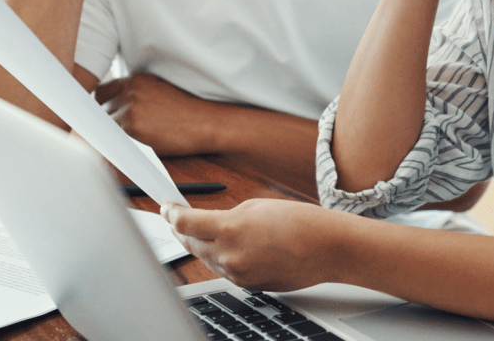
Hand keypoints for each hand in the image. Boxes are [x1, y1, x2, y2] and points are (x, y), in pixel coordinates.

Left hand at [95, 73, 221, 155]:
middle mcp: (129, 91)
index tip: (108, 117)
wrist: (205, 122)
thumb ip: (136, 94)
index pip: (102, 92)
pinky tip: (133, 146)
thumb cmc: (187, 111)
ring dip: (114, 135)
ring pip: (106, 126)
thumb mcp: (160, 91)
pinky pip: (113, 140)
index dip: (103, 107)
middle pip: (101, 110)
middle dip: (108, 122)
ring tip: (134, 140)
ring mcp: (129, 109)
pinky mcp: (131, 128)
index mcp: (135, 80)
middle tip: (123, 133)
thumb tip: (114, 108)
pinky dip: (118, 145)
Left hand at [161, 199, 348, 290]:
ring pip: (206, 259)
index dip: (171, 214)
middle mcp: (229, 255)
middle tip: (174, 218)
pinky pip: (224, 270)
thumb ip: (226, 216)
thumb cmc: (299, 222)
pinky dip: (220, 258)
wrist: (327, 249)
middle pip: (189, 244)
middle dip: (181, 230)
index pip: (184, 223)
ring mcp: (238, 274)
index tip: (166, 207)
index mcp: (230, 229)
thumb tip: (208, 224)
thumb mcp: (256, 206)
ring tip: (197, 231)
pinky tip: (225, 246)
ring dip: (199, 244)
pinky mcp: (248, 286)